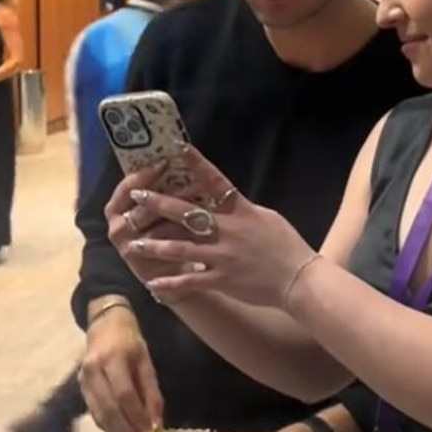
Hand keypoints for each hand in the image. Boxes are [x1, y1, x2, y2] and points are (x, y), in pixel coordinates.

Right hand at [79, 306, 163, 431]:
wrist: (104, 323)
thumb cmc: (130, 341)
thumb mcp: (145, 359)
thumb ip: (151, 390)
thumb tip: (156, 422)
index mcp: (114, 358)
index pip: (124, 394)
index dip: (136, 416)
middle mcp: (94, 369)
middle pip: (108, 408)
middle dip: (124, 431)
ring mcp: (83, 378)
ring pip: (98, 413)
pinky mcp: (80, 386)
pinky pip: (93, 411)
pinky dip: (105, 425)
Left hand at [111, 146, 314, 307]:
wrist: (298, 279)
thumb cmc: (285, 245)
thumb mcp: (265, 217)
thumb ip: (241, 209)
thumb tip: (222, 199)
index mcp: (240, 210)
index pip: (215, 181)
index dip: (196, 163)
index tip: (178, 147)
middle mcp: (227, 230)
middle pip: (187, 212)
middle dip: (159, 203)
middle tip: (136, 195)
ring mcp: (222, 256)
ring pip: (181, 248)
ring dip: (155, 245)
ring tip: (134, 243)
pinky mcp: (222, 279)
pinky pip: (191, 281)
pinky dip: (171, 283)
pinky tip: (153, 283)